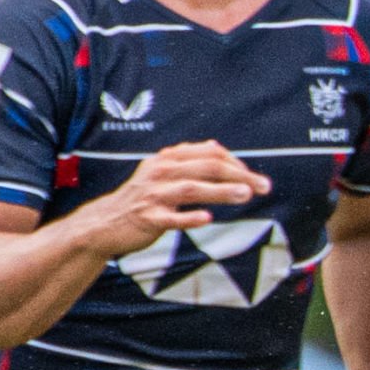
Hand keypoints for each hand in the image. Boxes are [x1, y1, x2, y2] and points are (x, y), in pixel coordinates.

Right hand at [69, 140, 265, 258]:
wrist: (105, 222)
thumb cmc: (142, 197)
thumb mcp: (162, 172)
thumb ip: (188, 160)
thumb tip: (216, 147)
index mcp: (166, 159)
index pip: (208, 153)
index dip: (235, 162)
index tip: (253, 176)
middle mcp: (160, 173)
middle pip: (205, 168)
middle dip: (238, 175)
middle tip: (263, 186)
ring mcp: (153, 195)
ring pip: (191, 189)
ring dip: (220, 191)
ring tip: (245, 195)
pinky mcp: (147, 218)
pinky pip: (171, 218)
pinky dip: (189, 217)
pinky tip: (206, 218)